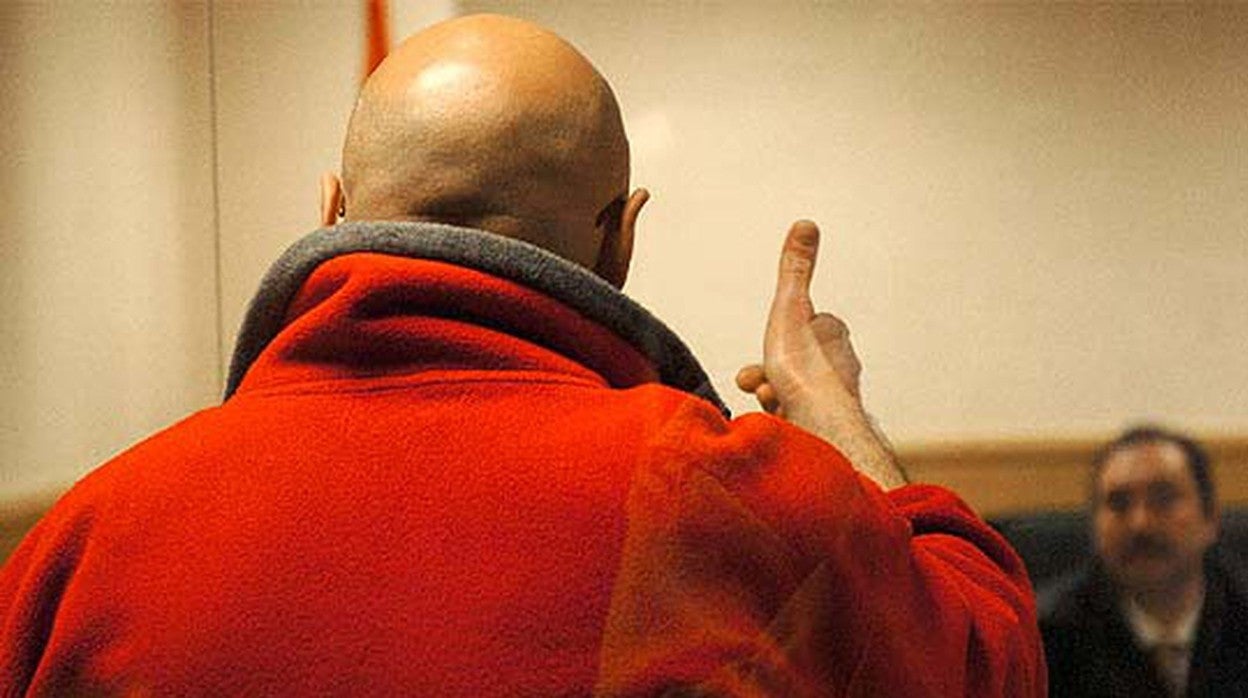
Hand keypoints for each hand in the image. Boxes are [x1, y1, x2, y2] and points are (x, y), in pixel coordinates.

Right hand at [736, 221, 905, 488]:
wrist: (818, 429)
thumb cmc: (804, 371)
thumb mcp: (791, 307)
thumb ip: (795, 269)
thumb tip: (806, 224)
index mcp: (835, 340)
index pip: (806, 326)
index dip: (782, 333)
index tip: (772, 344)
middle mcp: (840, 372)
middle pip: (793, 362)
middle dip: (769, 369)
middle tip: (759, 380)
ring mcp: (833, 405)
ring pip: (791, 393)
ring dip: (771, 395)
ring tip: (768, 401)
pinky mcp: (824, 434)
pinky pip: (794, 421)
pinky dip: (779, 419)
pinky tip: (773, 423)